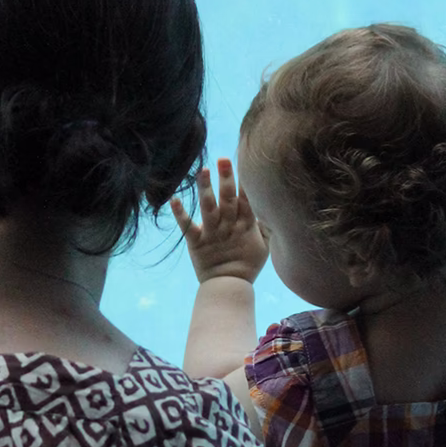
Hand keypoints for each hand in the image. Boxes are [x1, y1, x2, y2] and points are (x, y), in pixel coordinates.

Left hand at [171, 158, 267, 283]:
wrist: (229, 287)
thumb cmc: (248, 266)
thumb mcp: (265, 247)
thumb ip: (267, 226)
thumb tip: (271, 208)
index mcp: (246, 226)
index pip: (246, 199)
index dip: (244, 181)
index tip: (243, 161)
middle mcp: (229, 226)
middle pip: (228, 199)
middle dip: (226, 178)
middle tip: (223, 159)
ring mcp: (212, 233)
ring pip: (209, 208)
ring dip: (205, 189)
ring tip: (202, 170)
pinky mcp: (196, 242)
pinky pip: (187, 226)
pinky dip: (180, 214)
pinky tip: (174, 199)